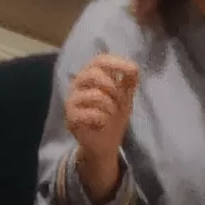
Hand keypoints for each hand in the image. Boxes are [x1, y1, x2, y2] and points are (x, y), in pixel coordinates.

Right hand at [65, 55, 138, 203]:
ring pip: (93, 95)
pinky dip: (101, 119)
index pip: (99, 61)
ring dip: (109, 105)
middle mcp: (78, 85)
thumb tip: (134, 68)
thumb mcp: (125, 97)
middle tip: (121, 101)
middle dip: (113, 88)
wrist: (105, 143)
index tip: (133, 70)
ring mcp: (72, 101)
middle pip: (93, 74)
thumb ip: (128, 82)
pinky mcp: (70, 118)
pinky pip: (88, 114)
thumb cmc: (113, 116)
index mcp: (91, 75)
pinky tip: (103, 124)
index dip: (116, 62)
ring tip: (112, 114)